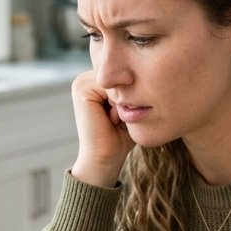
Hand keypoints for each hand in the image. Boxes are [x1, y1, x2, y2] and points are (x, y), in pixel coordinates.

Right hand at [69, 70, 134, 187]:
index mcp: (99, 81)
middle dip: (129, 96)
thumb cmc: (121, 137)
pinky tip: (111, 119)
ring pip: (118, 81)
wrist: (105, 159)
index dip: (134, 92)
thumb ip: (134, 90)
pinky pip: (112, 87)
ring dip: (124, 100)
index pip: (125, 73)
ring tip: (115, 119)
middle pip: (122, 75)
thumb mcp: (130, 108)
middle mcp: (88, 78)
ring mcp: (81, 82)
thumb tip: (149, 72)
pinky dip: (117, 104)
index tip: (126, 114)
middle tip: (119, 119)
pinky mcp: (81, 89)